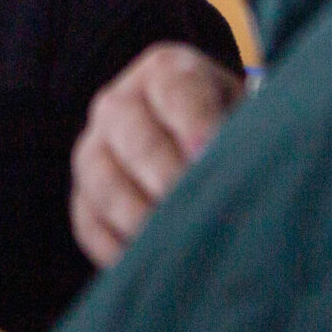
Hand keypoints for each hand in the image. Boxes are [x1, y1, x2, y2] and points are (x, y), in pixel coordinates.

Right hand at [71, 42, 245, 267]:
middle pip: (129, 131)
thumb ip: (242, 135)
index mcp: (166, 71)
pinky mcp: (84, 194)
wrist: (206, 150)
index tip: (208, 154)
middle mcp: (120, 102)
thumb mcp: (247, 117)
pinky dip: (112, 245)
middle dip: (162, 171)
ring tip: (169, 238)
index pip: (174, 89)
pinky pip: (87, 220)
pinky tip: (143, 260)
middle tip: (188, 202)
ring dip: (135, 212)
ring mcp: (95, 148)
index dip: (193, 121)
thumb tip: (235, 169)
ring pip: (101, 177)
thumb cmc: (235, 132)